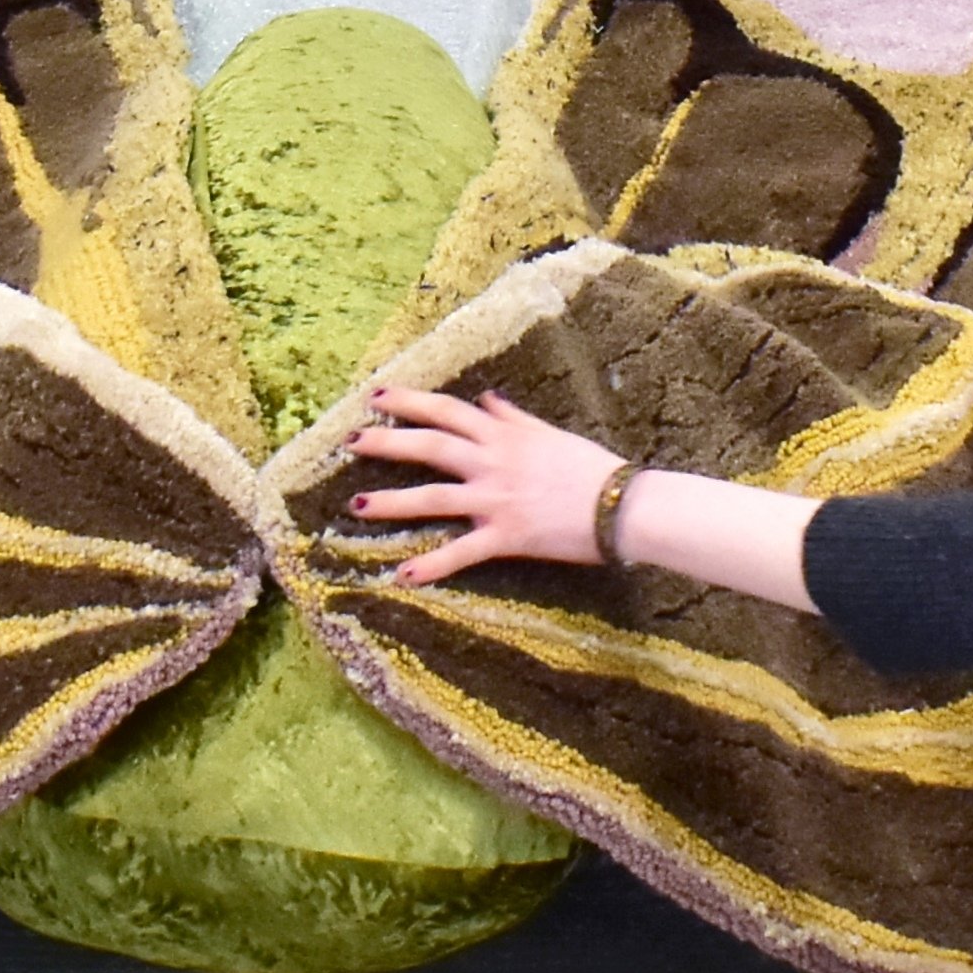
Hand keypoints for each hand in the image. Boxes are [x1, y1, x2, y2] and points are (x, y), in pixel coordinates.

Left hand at [346, 382, 622, 585]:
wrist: (623, 504)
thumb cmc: (591, 468)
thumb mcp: (548, 433)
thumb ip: (512, 417)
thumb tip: (487, 398)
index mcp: (503, 435)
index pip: (447, 410)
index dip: (410, 401)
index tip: (376, 397)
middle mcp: (494, 463)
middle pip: (430, 446)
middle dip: (387, 442)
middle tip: (350, 442)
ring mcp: (497, 500)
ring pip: (435, 498)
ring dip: (393, 501)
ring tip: (358, 505)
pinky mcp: (507, 536)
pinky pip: (463, 552)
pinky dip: (432, 566)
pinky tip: (403, 576)